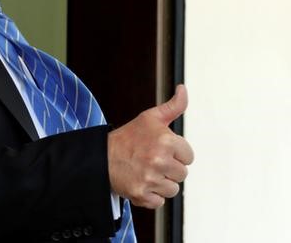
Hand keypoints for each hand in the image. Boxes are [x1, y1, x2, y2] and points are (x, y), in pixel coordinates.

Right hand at [107, 84, 193, 208]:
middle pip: (183, 174)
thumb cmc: (128, 138)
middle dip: (170, 168)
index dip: (176, 153)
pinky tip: (142, 182)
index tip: (162, 149)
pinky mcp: (141, 194)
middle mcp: (159, 160)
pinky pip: (159, 201)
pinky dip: (151, 195)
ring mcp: (150, 179)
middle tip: (152, 160)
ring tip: (147, 171)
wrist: (101, 156)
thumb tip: (183, 89)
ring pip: (173, 189)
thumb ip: (173, 106)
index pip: (189, 156)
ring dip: (162, 183)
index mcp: (165, 140)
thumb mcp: (150, 118)